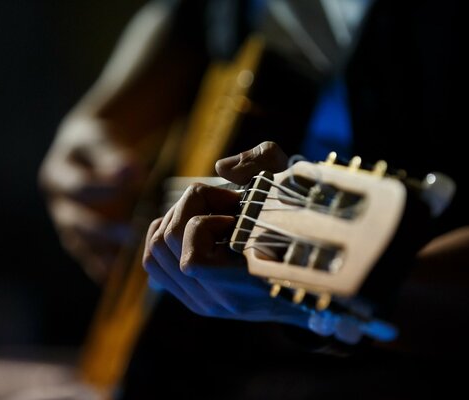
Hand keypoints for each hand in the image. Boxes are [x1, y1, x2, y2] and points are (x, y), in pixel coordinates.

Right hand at [39, 116, 148, 281]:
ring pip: (80, 243)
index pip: (78, 186)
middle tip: (133, 233)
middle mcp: (58, 202)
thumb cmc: (95, 141)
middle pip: (76, 222)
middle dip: (104, 230)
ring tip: (123, 267)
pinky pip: (87, 254)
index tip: (131, 190)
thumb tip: (130, 171)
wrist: (84, 150)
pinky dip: (99, 265)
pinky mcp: (79, 235)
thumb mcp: (100, 140)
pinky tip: (114, 277)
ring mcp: (67, 221)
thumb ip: (112, 155)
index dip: (102, 189)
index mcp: (58, 174)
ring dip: (102, 254)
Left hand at [143, 142, 308, 324]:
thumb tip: (221, 168)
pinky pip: (153, 260)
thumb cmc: (306, 228)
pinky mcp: (191, 297)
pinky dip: (165, 231)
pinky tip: (197, 226)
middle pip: (169, 239)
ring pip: (155, 247)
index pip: (193, 262)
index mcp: (247, 283)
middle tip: (225, 202)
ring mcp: (202, 301)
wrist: (315, 284)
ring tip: (213, 213)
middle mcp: (219, 300)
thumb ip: (262, 163)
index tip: (237, 207)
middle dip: (192, 205)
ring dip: (179, 216)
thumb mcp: (295, 185)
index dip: (207, 221)